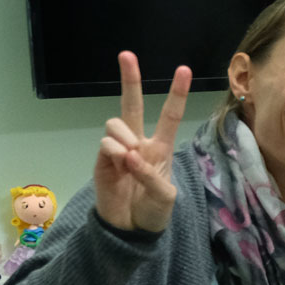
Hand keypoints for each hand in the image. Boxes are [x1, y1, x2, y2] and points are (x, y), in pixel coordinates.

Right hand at [95, 53, 190, 232]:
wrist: (130, 230)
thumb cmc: (154, 212)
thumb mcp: (164, 196)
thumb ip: (151, 175)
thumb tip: (129, 155)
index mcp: (161, 147)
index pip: (169, 115)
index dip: (176, 93)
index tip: (183, 69)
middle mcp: (138, 143)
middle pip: (132, 105)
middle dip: (130, 80)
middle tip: (126, 54)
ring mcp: (118, 150)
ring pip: (116, 123)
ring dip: (125, 137)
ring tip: (130, 160)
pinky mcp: (101, 161)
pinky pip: (106, 144)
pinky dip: (115, 153)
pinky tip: (120, 166)